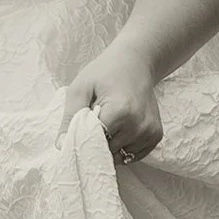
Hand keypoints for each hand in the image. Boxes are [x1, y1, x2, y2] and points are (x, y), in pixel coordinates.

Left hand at [64, 43, 164, 163]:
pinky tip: (120, 129)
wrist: (136, 62)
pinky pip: (133, 155)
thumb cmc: (105, 72)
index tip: (77, 132)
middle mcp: (138, 125)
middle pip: (107, 151)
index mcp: (120, 112)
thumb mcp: (81, 88)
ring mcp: (149, 132)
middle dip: (96, 143)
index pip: (94, 143)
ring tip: (109, 123)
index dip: (82, 140)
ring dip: (111, 146)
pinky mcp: (156, 135)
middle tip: (94, 122)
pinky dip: (123, 147)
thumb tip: (62, 145)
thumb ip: (70, 117)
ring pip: (120, 156)